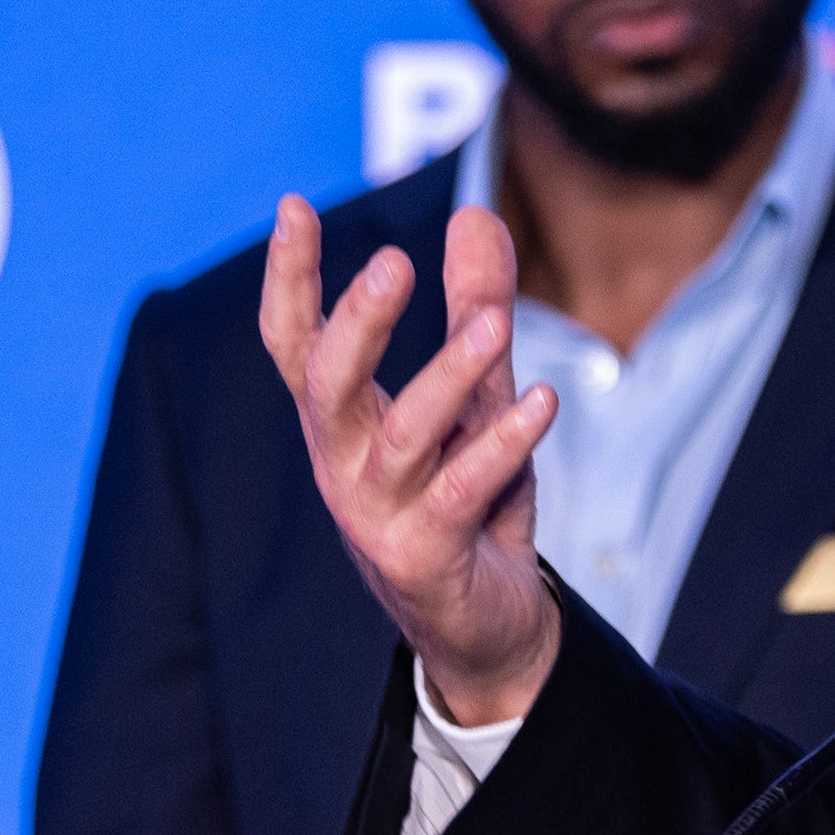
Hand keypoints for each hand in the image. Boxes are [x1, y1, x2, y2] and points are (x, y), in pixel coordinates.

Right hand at [258, 195, 561, 724]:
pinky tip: (544, 401)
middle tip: (394, 261)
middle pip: (328, 386)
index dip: (290, 279)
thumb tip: (475, 214)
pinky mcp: (427, 558)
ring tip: (494, 325)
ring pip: (402, 437)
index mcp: (343, 423)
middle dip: (356, 323)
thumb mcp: (475, 396)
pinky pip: (463, 492)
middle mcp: (346, 465)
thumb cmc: (469, 501)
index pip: (296, 344)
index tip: (293, 206)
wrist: (489, 629)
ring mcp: (380, 515)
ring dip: (447, 376)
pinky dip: (503, 445)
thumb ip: (473, 309)